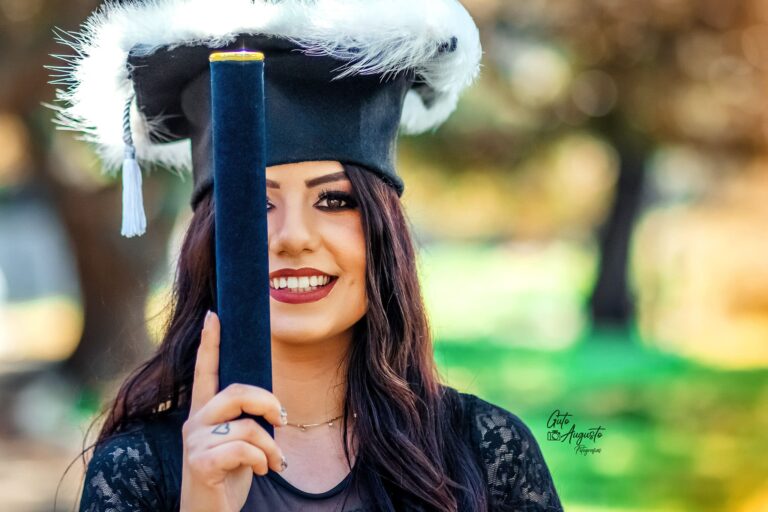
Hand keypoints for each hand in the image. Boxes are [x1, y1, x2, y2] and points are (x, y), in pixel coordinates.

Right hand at [179, 311, 287, 511]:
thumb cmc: (228, 477)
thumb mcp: (238, 442)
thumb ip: (244, 420)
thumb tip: (271, 404)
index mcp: (203, 413)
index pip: (205, 371)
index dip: (210, 343)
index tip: (214, 315)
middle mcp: (194, 423)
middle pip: (235, 392)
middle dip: (267, 403)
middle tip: (281, 420)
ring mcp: (194, 443)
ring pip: (246, 426)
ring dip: (271, 447)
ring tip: (275, 462)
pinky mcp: (200, 464)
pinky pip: (243, 449)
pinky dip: (262, 460)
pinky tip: (263, 471)